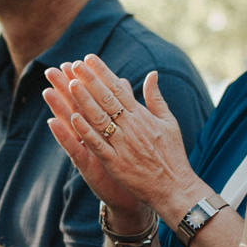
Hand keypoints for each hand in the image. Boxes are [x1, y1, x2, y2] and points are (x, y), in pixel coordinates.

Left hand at [41, 57, 196, 219]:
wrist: (175, 187)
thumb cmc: (172, 155)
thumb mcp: (168, 122)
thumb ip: (156, 98)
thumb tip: (152, 74)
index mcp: (142, 116)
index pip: (118, 89)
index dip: (102, 73)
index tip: (89, 59)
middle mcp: (131, 127)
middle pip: (107, 99)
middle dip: (90, 81)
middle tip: (75, 65)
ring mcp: (123, 144)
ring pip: (100, 118)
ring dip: (84, 100)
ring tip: (70, 84)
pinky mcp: (116, 163)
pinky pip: (98, 144)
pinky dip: (86, 131)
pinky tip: (73, 118)